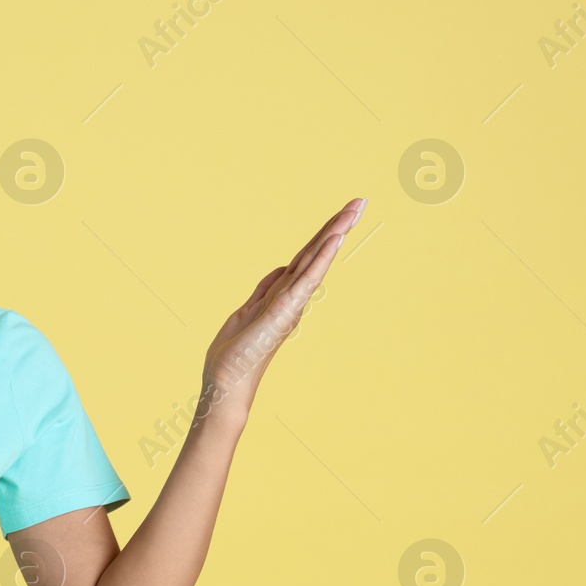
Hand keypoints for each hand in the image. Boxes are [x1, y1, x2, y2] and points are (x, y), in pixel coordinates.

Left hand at [198, 197, 363, 424]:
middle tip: (360, 201)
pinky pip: (305, 281)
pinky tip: (333, 242)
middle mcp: (291, 297)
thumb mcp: (247, 312)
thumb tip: (280, 270)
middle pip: (315, 254)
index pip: (305, 258)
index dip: (322, 235)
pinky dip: (320, 261)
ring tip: (353, 212)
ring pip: (315, 262)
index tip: (343, 212)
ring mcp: (290, 304)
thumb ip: (264, 291)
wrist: (226, 383)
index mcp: (282, 295)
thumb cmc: (235, 354)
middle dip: (337, 227)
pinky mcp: (283, 313)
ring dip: (334, 235)